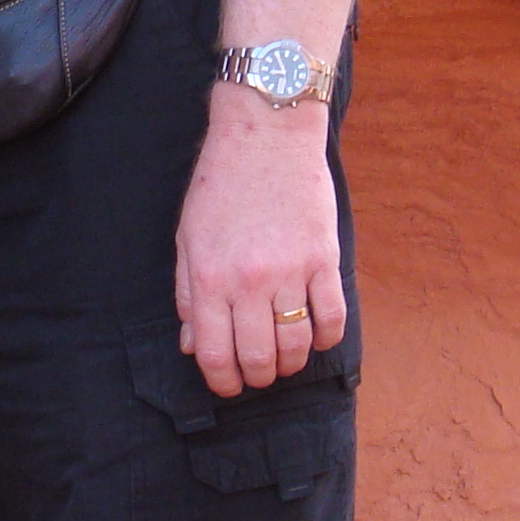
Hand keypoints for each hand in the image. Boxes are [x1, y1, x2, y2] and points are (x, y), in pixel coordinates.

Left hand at [172, 90, 345, 395]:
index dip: (222, 381)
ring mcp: (290, 272)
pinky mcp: (323, 258)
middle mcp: (248, 281)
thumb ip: (187, 294)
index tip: (229, 386)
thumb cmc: (221, 184)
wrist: (265, 134)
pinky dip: (327, 338)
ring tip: (287, 359)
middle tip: (259, 373)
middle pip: (257, 357)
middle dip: (258, 377)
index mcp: (208, 278)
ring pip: (296, 345)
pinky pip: (332, 318)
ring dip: (292, 363)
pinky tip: (318, 336)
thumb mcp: (188, 237)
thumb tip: (192, 343)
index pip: (214, 354)